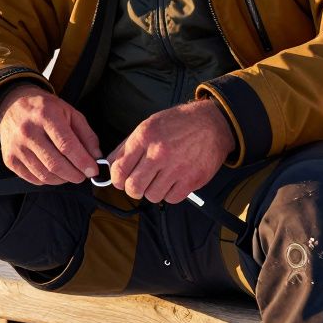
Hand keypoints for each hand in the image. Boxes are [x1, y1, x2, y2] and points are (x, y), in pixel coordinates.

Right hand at [0, 86, 101, 185]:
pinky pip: (33, 178)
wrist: (11, 105)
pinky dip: (48, 180)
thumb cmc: (44, 109)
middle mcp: (28, 131)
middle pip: (55, 164)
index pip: (67, 145)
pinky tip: (54, 173)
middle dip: (74, 175)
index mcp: (46, 115)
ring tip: (70, 174)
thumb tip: (96, 157)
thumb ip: (86, 134)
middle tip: (83, 175)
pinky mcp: (9, 159)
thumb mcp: (69, 112)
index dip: (83, 161)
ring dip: (62, 179)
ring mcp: (16, 147)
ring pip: (44, 175)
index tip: (93, 170)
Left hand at [109, 99, 233, 203]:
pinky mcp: (191, 180)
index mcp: (145, 137)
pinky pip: (171, 199)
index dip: (117, 179)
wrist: (213, 123)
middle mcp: (159, 153)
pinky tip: (173, 181)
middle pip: (133, 187)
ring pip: (151, 196)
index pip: (119, 170)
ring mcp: (176, 168)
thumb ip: (127, 145)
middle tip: (139, 183)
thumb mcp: (149, 125)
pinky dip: (170, 193)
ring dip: (153, 191)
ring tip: (159, 180)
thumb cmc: (179, 123)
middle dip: (133, 189)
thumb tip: (109, 164)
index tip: (122, 180)